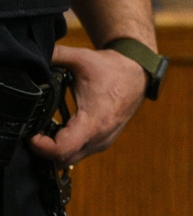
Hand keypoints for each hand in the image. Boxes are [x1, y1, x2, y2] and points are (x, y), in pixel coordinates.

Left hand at [29, 44, 146, 166]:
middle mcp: (100, 137)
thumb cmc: (112, 67)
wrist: (138, 72)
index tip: (31, 133)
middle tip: (34, 130)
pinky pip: (80, 153)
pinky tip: (60, 129)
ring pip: (71, 159)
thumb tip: (34, 56)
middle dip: (44, 149)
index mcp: (94, 121)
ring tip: (45, 129)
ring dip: (56, 149)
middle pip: (62, 160)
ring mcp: (104, 141)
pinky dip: (67, 146)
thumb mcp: (81, 58)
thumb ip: (55, 55)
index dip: (40, 147)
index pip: (61, 150)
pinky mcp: (104, 141)